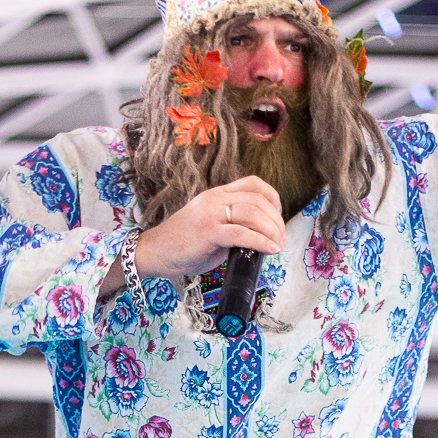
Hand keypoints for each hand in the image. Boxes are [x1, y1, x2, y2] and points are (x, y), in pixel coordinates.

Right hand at [100, 178, 285, 296]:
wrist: (155, 253)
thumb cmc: (183, 244)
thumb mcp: (212, 227)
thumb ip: (234, 226)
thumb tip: (260, 238)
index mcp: (217, 194)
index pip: (253, 184)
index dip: (273, 199)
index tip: (279, 218)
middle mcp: (214, 198)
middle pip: (258, 200)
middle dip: (277, 221)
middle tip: (281, 239)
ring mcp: (210, 213)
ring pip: (252, 213)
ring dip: (272, 231)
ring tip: (277, 246)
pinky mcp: (207, 231)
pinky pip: (240, 233)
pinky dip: (260, 241)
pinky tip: (269, 250)